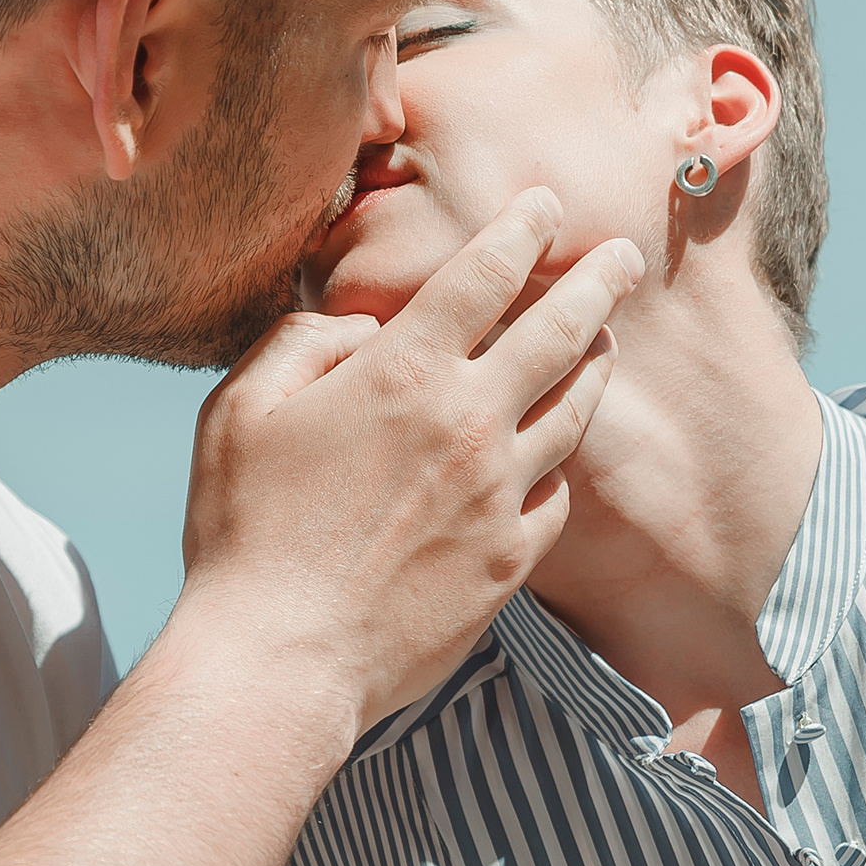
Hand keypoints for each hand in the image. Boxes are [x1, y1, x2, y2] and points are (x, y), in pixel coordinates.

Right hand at [181, 193, 642, 733]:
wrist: (283, 659)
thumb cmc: (244, 533)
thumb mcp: (238, 411)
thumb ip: (303, 343)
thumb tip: (364, 328)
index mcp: (402, 374)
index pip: (483, 276)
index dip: (521, 230)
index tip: (545, 206)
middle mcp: (468, 424)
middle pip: (559, 332)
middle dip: (600, 280)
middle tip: (627, 256)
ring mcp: (500, 495)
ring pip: (573, 411)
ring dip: (595, 365)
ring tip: (607, 341)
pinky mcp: (512, 560)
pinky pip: (554, 495)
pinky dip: (555, 466)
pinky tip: (553, 456)